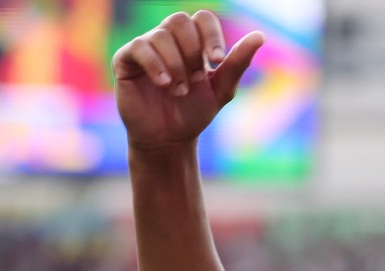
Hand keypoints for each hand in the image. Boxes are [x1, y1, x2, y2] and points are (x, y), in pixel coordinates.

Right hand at [113, 10, 263, 151]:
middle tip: (196, 78)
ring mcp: (145, 48)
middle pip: (180, 20)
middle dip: (192, 51)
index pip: (202, 18)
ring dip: (177, 66)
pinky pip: (139, 47)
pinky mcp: (125, 60)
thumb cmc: (194, 112)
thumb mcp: (222, 89)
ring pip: (161, 36)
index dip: (211, 35)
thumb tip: (259, 36)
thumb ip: (237, 63)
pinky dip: (156, 65)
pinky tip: (164, 84)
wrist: (169, 138)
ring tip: (180, 90)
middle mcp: (167, 39)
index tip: (217, 61)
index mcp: (191, 42)